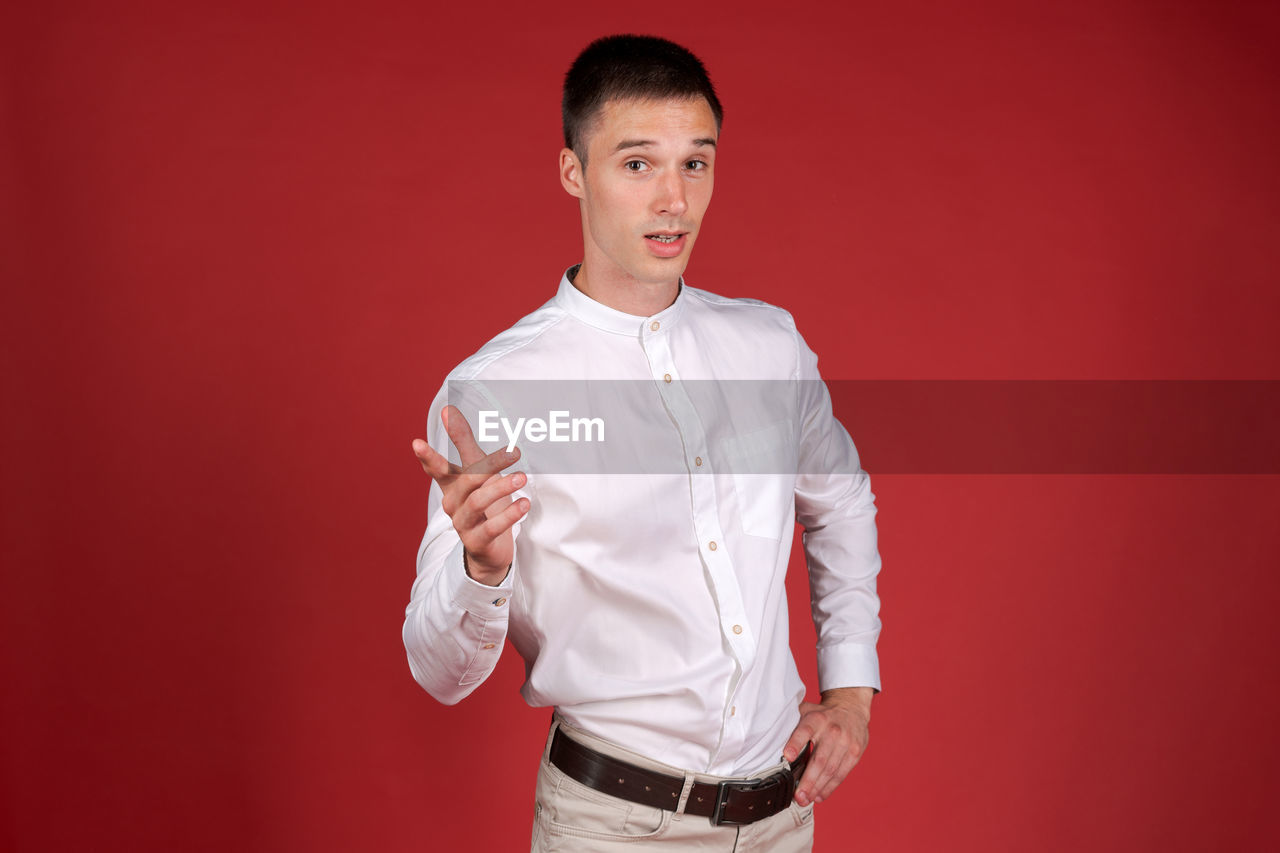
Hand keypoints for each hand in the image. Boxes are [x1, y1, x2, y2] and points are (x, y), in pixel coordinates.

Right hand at [412, 405, 529, 585]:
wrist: (488, 550)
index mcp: (452, 485)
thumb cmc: (483, 503)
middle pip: (467, 481)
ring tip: (522, 477)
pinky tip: (524, 504)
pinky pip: (492, 527)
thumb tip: (446, 409)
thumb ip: (462, 441)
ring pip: (479, 502)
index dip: (428, 457)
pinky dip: (509, 515)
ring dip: (502, 488)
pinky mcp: (477, 541)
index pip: (438, 468)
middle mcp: (453, 503)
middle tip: (515, 453)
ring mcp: (463, 524)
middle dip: (489, 465)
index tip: (416, 443)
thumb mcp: (475, 470)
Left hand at [783, 686, 872, 805]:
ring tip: (806, 799)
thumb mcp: (806, 711)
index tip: (787, 757)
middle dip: (808, 780)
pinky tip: (819, 795)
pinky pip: (841, 774)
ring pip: (830, 770)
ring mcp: (845, 743)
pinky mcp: (854, 753)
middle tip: (797, 796)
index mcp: (816, 719)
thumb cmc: (822, 714)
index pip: (804, 731)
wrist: (851, 708)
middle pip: (819, 759)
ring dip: (817, 788)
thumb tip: (766, 733)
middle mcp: (832, 731)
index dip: (795, 743)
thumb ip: (791, 722)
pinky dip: (830, 787)